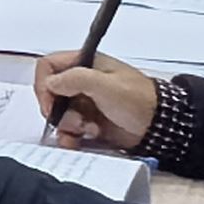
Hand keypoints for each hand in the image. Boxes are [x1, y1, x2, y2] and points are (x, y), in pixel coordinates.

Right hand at [28, 49, 160, 152]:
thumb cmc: (138, 100)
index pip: (48, 67)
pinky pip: (68, 130)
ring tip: (88, 129)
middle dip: (58, 110)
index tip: (50, 103)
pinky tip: (83, 140)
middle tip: (73, 120)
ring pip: (58, 114)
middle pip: (51, 93)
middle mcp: (82, 82)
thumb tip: (51, 84)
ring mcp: (85, 103)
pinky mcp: (89, 122)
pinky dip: (71, 137)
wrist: (159, 126)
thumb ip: (75, 79)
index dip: (44, 84)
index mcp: (85, 64)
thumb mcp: (105, 85)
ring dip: (68, 125)